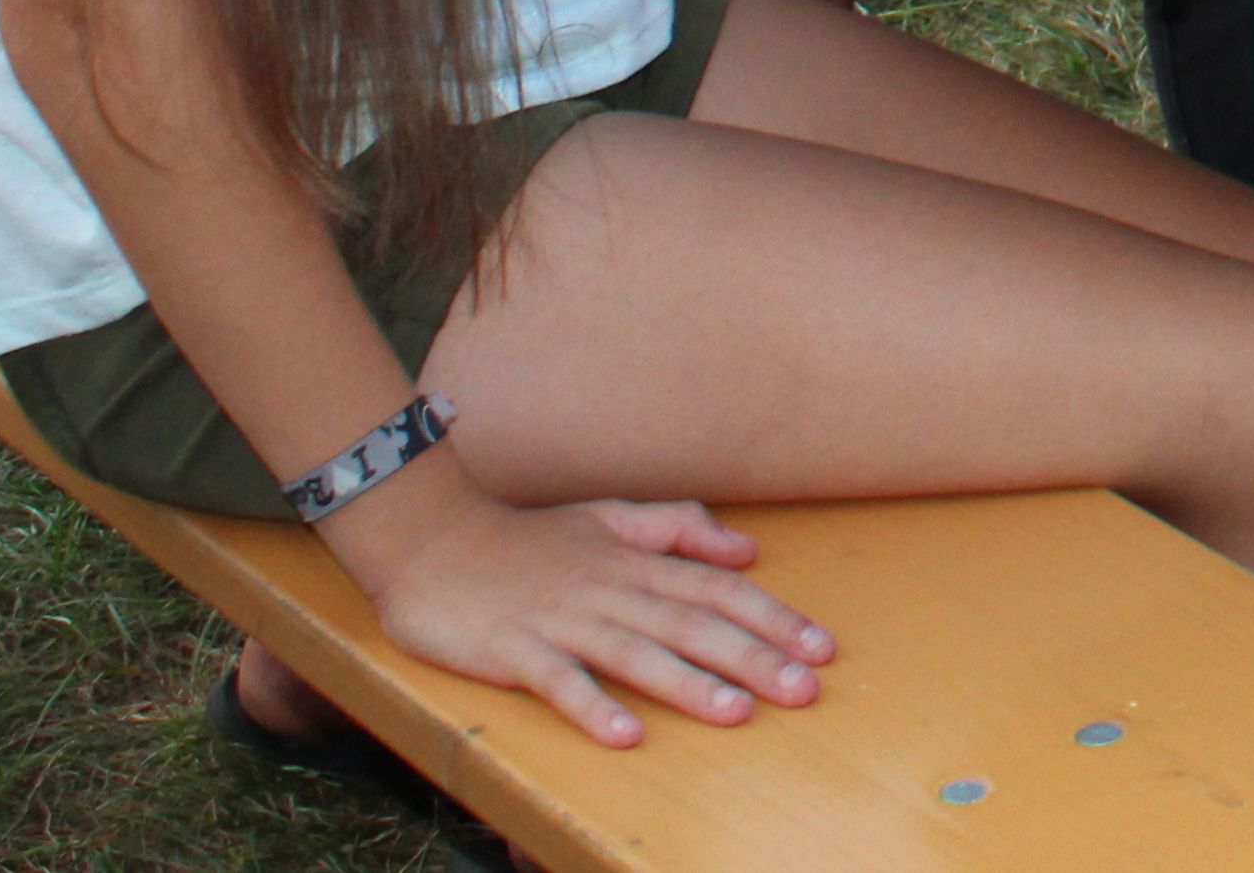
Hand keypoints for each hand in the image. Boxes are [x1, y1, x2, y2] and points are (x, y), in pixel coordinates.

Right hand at [346, 465, 830, 746]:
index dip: (772, 618)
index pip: (718, 590)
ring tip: (737, 713)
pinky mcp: (514, 650)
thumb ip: (678, 529)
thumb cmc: (528, 537)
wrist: (433, 538)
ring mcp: (561, 621)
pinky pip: (559, 682)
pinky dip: (592, 706)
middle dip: (752, 657)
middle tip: (803, 690)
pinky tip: (625, 735)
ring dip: (688, 684)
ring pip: (636, 653)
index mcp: (636, 562)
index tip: (820, 649)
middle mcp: (609, 590)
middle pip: (691, 625)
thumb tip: (746, 550)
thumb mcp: (609, 518)